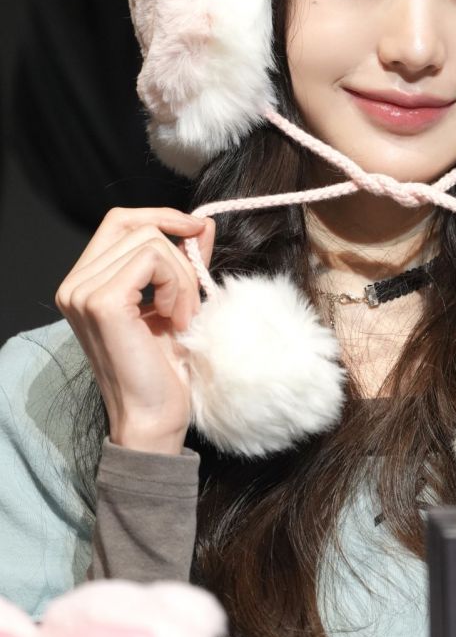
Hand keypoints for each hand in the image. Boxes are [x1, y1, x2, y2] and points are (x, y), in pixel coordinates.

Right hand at [55, 207, 214, 453]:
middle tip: (189, 302)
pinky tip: (177, 319)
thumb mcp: (174, 301)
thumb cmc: (163, 369)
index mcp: (84, 282)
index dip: (161, 218)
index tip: (195, 232)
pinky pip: (154, 259)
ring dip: (182, 277)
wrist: (154, 418)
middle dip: (178, 257)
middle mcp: (74, 284)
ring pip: (151, 241)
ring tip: (181, 317)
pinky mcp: (102, 302)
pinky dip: (178, 285)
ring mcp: (83, 292)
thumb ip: (181, 261)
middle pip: (138, 227)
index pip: (120, 221)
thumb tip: (200, 223)